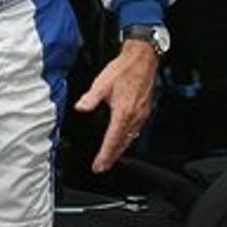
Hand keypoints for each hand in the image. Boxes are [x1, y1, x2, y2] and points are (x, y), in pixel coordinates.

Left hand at [75, 40, 157, 173]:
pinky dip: (128, 139)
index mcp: (123, 112)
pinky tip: (124, 140)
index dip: (104, 155)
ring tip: (112, 158)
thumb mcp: (102, 83)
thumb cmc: (125, 69)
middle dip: (112, 158)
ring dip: (120, 150)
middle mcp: (135, 116)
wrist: (142, 59)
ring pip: (131, 139)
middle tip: (103, 167)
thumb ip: (90, 98)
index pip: (112, 140)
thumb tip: (80, 107)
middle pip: (123, 144)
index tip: (98, 165)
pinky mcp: (145, 110)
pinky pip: (136, 130)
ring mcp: (142, 114)